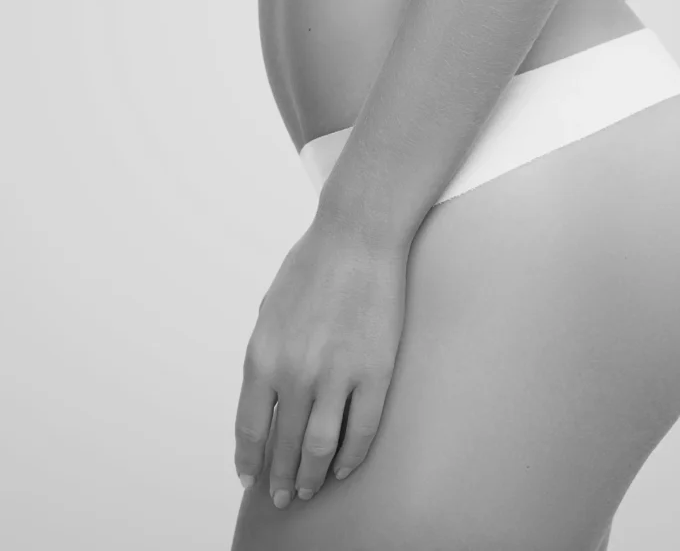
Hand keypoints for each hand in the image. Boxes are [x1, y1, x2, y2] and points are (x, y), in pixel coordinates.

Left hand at [234, 219, 407, 506]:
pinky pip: (362, 430)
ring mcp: (338, 375)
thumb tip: (267, 402)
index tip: (252, 478)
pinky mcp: (376, 371)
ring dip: (313, 477)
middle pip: (286, 446)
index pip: (251, 429)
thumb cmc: (313, 266)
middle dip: (281, 479)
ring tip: (311, 489)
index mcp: (263, 357)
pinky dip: (351, 457)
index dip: (251, 460)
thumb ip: (265, 358)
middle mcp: (296, 373)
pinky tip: (344, 466)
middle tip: (283, 496)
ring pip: (322, 448)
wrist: (358, 235)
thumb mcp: (269, 312)